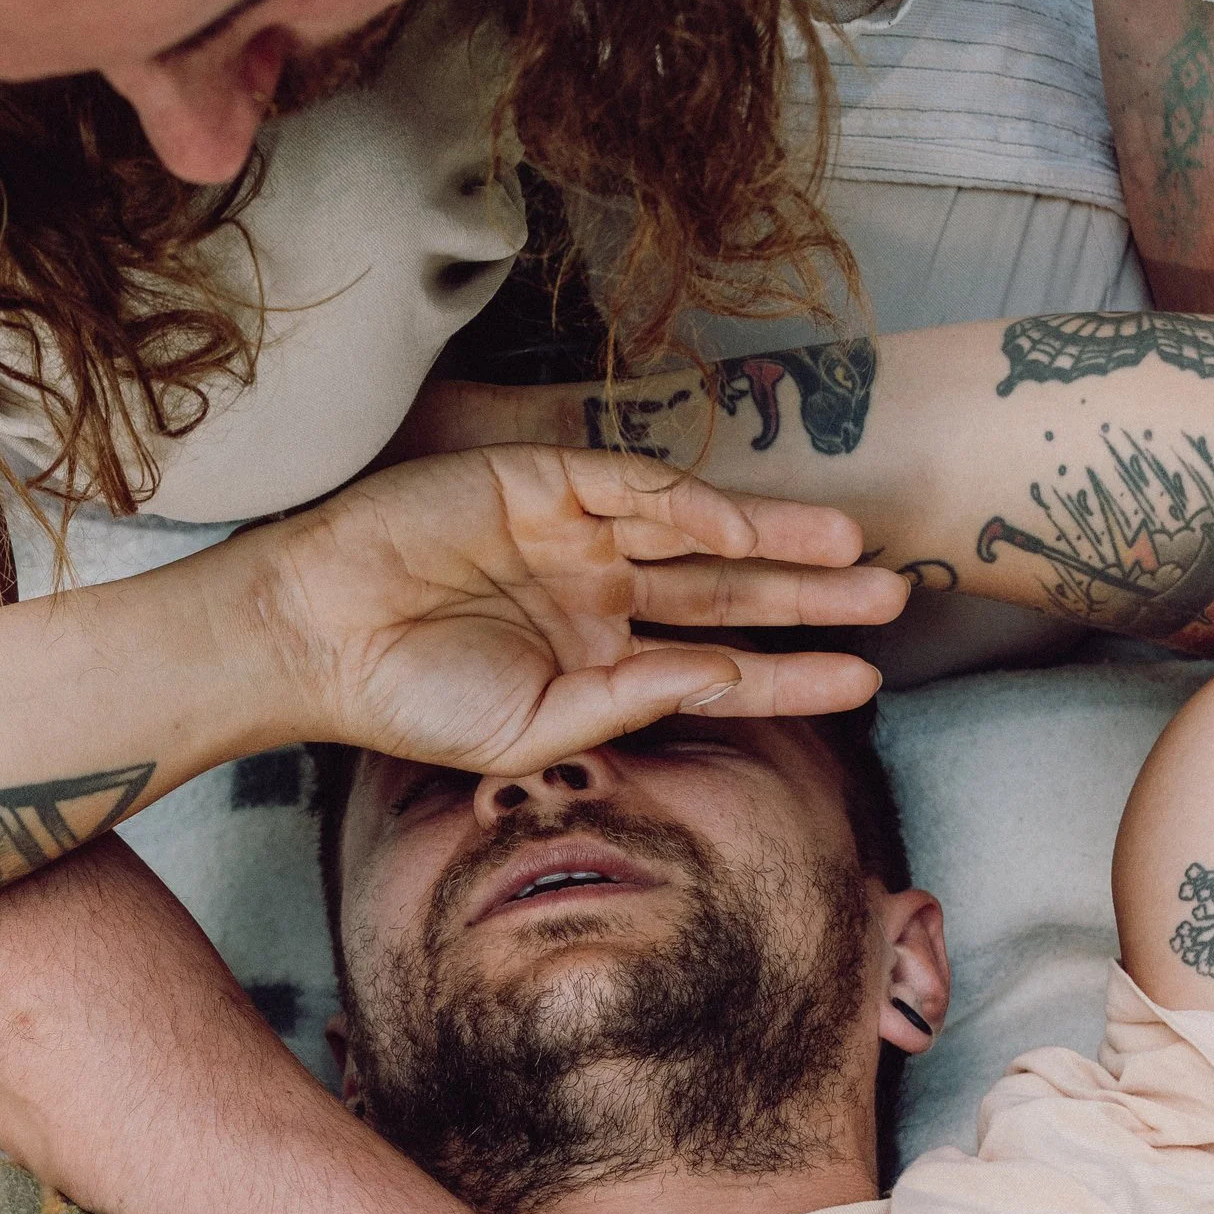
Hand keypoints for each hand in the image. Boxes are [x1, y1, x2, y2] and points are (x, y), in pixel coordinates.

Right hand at [251, 446, 906, 776]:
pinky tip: (750, 526)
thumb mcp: (532, 731)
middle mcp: (600, 597)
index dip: (794, 675)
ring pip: (703, 533)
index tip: (866, 683)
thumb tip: (724, 682)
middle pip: (731, 592)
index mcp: (598, 665)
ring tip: (858, 550)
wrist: (316, 633)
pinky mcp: (543, 482)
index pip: (720, 668)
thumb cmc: (408, 699)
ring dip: (780, 538)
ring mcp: (575, 536)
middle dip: (813, 596)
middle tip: (897, 597)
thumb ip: (628, 704)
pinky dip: (694, 504)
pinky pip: (636, 489)